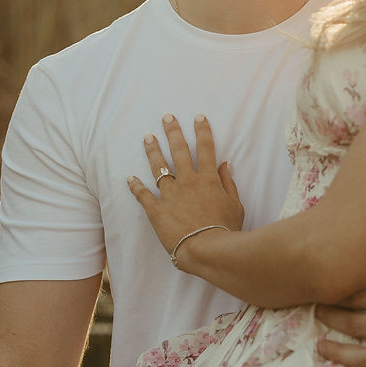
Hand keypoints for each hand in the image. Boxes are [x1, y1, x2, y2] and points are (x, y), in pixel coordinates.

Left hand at [128, 114, 243, 263]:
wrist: (207, 249)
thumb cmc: (225, 230)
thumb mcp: (236, 205)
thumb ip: (229, 183)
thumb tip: (226, 164)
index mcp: (208, 179)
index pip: (205, 148)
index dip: (202, 131)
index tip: (198, 117)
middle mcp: (188, 181)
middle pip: (179, 150)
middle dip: (173, 131)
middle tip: (167, 117)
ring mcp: (170, 194)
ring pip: (158, 166)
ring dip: (152, 150)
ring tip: (147, 137)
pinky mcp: (157, 209)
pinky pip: (143, 195)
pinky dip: (135, 186)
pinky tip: (129, 177)